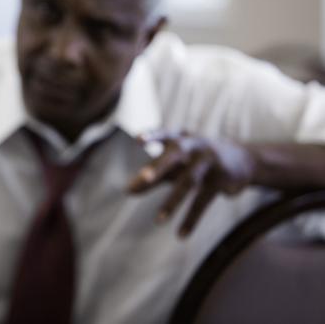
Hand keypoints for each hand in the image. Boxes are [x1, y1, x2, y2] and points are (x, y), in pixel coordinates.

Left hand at [128, 131, 254, 237]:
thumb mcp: (175, 165)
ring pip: (189, 181)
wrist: (243, 159)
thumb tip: (128, 191)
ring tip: (158, 221)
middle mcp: (195, 146)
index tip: (138, 139)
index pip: (164, 135)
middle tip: (144, 178)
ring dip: (173, 201)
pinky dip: (191, 219)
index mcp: (181, 139)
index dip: (152, 135)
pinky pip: (203, 201)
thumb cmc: (196, 160)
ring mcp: (210, 162)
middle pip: (176, 154)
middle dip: (160, 166)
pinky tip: (181, 235)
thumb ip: (152, 176)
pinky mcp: (222, 179)